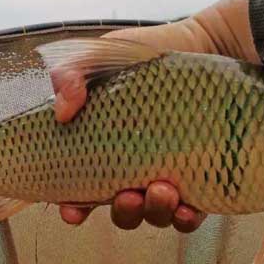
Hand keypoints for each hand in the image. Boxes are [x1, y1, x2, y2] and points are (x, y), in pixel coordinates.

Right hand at [55, 0, 259, 231]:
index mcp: (105, 152)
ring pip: (156, 214)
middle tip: (128, 195)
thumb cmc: (142, 54)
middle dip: (124, 211)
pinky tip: (187, 208)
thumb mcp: (97, 57)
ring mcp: (168, 177)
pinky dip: (186, 218)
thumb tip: (62, 111)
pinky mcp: (201, 178)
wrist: (201, 44)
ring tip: (162, 190)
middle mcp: (135, 171)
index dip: (74, 207)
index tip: (71, 210)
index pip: (83, 191)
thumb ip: (71, 75)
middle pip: (123, 211)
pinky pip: (191, 213)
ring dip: (154, 212)